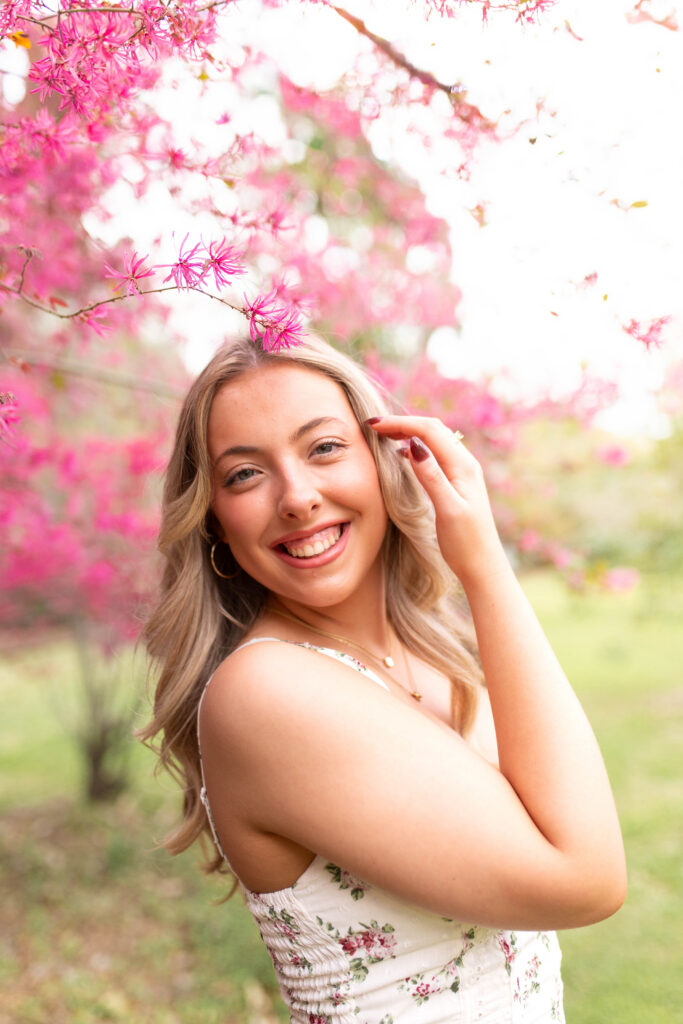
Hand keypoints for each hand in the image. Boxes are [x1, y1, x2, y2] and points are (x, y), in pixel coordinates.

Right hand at [367, 416, 506, 584]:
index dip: (401, 423)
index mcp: (462, 466)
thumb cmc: (466, 543)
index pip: (429, 431)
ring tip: (383, 434)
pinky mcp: (457, 482)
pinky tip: (401, 454)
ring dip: (409, 432)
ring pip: (433, 439)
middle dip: (403, 422)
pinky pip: (435, 454)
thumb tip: (414, 445)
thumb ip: (432, 478)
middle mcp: (465, 463)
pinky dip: (415, 447)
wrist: (483, 566)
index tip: (373, 425)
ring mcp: (462, 472)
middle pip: (432, 429)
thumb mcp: (448, 511)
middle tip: (373, 426)